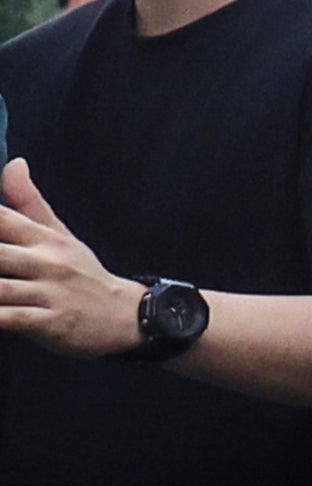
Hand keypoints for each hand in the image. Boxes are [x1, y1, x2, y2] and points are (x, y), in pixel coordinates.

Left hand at [0, 160, 146, 360]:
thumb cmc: (83, 274)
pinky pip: (11, 319)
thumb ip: (29, 203)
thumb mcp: (60, 235)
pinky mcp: (51, 323)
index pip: (2, 218)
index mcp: (44, 239)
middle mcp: (46, 262)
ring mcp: (49, 293)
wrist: (126, 317)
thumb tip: (13, 163)